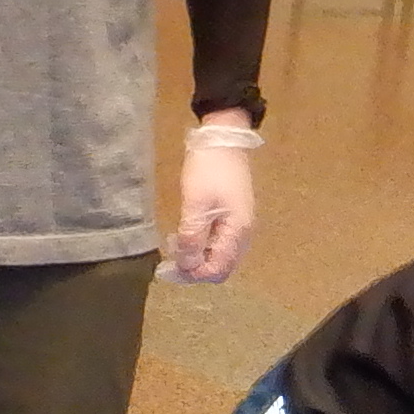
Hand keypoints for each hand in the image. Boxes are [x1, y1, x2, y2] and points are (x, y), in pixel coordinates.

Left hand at [169, 124, 254, 282]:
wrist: (223, 139)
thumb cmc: (209, 169)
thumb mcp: (195, 203)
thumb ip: (192, 237)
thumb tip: (187, 265)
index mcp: (237, 231)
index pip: (218, 269)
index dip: (195, 274)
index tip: (172, 269)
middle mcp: (243, 233)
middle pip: (221, 266)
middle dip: (197, 269)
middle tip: (171, 263)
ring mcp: (240, 225)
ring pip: (220, 256)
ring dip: (199, 258)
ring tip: (175, 248)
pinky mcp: (233, 217)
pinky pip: (219, 242)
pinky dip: (203, 246)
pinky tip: (186, 236)